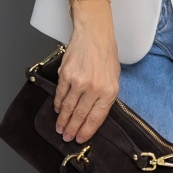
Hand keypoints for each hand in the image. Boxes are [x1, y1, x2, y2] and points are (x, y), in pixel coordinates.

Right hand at [54, 8, 119, 143]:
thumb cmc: (106, 54)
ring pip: (68, 108)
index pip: (96, 118)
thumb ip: (105, 96)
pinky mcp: (66, 75)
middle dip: (72, 129)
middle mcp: (94, 88)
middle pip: (80, 115)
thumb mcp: (114, 77)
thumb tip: (94, 114)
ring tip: (60, 128)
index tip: (80, 138)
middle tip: (66, 137)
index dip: (86, 131)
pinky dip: (58, 104)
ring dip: (63, 120)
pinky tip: (58, 110)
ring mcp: (79, 82)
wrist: (94, 33)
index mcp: (109, 91)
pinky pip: (60, 94)